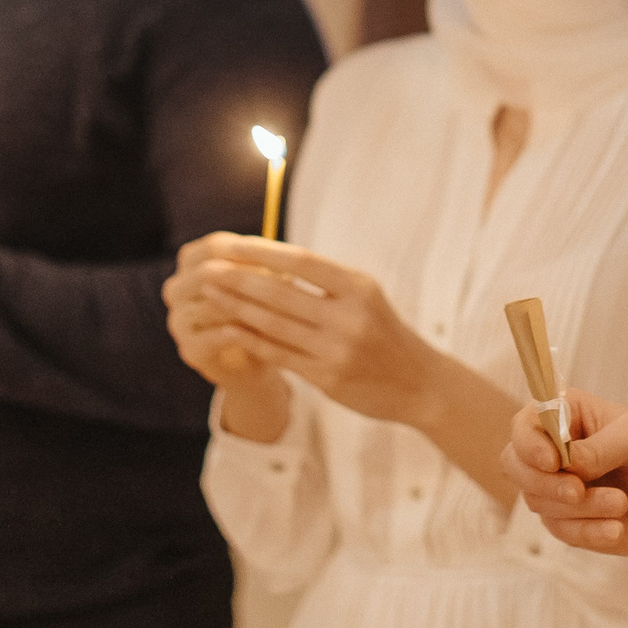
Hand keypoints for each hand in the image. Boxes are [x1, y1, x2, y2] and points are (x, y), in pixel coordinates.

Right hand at [162, 234, 291, 440]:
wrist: (254, 358)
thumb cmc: (261, 308)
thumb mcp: (264, 282)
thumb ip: (265, 265)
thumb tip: (283, 254)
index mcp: (192, 262)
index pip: (213, 247)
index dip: (247, 251)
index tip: (281, 257)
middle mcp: (178, 289)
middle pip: (204, 274)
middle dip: (244, 279)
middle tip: (278, 285)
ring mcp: (178, 320)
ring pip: (208, 307)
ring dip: (241, 308)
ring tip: (273, 311)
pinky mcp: (189, 349)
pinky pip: (209, 338)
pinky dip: (235, 334)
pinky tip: (256, 333)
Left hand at [169, 233, 438, 428]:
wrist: (420, 384)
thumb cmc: (385, 333)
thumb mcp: (366, 297)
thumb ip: (326, 282)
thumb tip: (272, 258)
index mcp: (359, 287)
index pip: (302, 262)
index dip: (263, 251)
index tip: (230, 244)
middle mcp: (349, 316)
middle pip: (281, 294)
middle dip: (239, 280)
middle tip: (207, 269)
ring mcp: (337, 350)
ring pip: (274, 325)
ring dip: (237, 308)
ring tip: (211, 295)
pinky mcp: (328, 378)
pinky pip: (279, 354)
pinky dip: (252, 340)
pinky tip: (230, 329)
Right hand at [500, 388, 627, 556]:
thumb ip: (602, 447)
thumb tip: (566, 463)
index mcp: (566, 415)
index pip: (524, 424)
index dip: (529, 443)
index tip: (554, 461)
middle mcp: (553, 451)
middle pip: (515, 465)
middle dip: (545, 483)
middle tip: (579, 492)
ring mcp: (558, 488)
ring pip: (540, 502)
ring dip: (581, 508)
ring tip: (621, 504)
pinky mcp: (569, 522)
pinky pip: (562, 531)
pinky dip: (588, 531)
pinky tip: (616, 529)